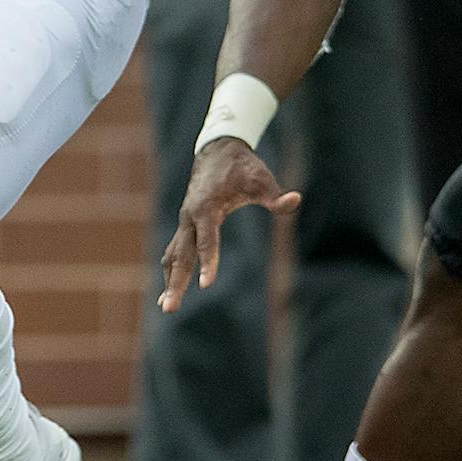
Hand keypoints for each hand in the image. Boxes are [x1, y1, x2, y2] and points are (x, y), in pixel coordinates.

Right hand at [159, 138, 300, 313]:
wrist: (218, 150)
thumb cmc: (243, 167)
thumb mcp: (262, 179)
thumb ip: (276, 196)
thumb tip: (295, 200)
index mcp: (207, 208)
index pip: (207, 241)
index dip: (208, 262)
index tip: (206, 286)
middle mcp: (190, 217)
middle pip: (181, 255)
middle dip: (176, 283)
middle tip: (169, 309)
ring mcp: (185, 222)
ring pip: (174, 255)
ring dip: (170, 281)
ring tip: (165, 307)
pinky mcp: (185, 225)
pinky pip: (174, 251)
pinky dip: (170, 269)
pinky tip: (169, 289)